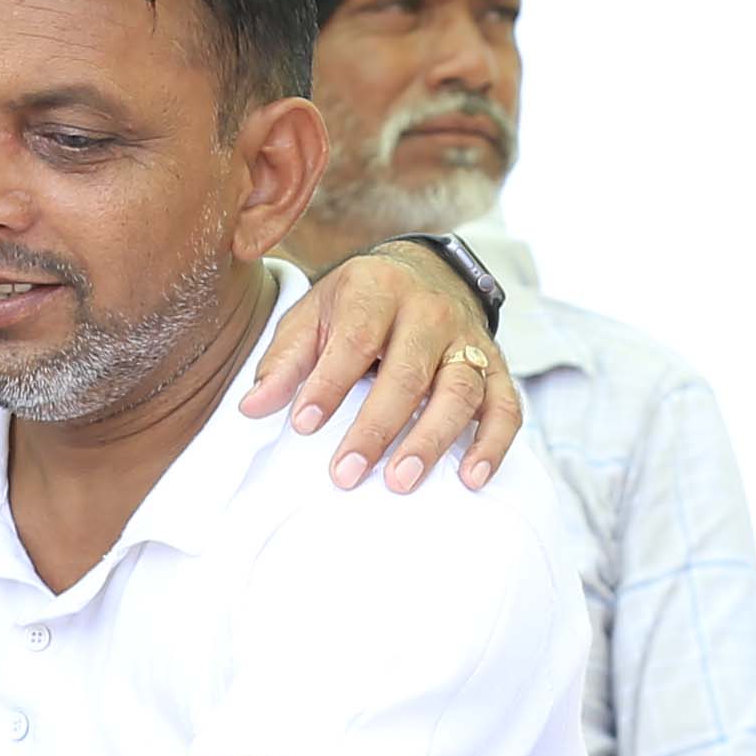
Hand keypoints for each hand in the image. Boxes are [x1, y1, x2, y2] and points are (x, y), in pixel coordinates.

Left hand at [243, 245, 522, 492]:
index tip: (303, 426)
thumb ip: (284, 361)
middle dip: (376, 427)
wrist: (424, 272)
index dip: (330, 383)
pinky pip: (505, 406)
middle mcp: (430, 311)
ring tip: (401, 482)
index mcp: (378, 289)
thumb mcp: (313, 315)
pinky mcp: (496, 366)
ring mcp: (468, 339)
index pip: (356, 339)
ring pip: (460, 391)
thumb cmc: (357, 305)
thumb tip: (251, 408)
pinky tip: (470, 478)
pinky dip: (492, 444)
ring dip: (432, 440)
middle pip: (408, 373)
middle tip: (347, 474)